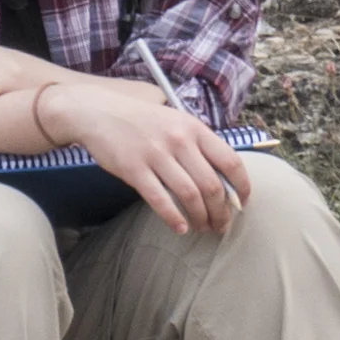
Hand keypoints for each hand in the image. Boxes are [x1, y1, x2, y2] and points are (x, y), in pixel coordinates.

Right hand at [52, 88, 252, 235]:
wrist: (97, 112)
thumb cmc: (141, 120)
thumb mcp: (175, 122)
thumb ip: (198, 146)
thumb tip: (224, 181)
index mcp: (194, 128)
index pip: (231, 162)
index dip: (242, 188)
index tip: (242, 204)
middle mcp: (178, 141)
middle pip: (212, 185)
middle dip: (221, 212)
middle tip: (221, 225)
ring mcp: (155, 154)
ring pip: (190, 195)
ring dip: (201, 217)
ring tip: (202, 228)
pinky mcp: (133, 168)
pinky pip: (159, 199)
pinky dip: (173, 217)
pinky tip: (180, 228)